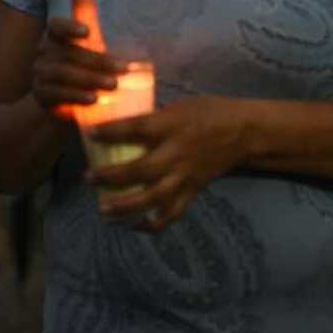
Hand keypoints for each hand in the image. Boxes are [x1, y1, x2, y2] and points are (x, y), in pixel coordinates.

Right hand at [31, 15, 123, 120]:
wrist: (61, 101)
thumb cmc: (79, 64)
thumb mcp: (86, 41)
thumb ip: (85, 14)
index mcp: (54, 36)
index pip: (56, 26)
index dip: (69, 27)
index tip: (88, 32)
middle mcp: (43, 53)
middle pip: (69, 54)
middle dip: (98, 61)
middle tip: (124, 68)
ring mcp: (41, 74)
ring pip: (63, 73)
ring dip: (90, 78)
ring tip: (114, 84)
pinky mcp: (42, 95)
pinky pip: (58, 94)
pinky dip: (76, 96)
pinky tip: (94, 99)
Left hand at [83, 95, 246, 230]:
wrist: (244, 133)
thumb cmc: (208, 113)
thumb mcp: (177, 107)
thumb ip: (151, 119)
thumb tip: (119, 125)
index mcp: (171, 127)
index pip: (136, 129)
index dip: (111, 133)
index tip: (89, 135)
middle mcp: (176, 154)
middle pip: (140, 170)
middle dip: (111, 177)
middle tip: (87, 179)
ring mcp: (184, 177)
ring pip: (153, 199)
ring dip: (126, 207)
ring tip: (104, 210)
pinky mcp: (192, 192)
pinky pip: (171, 214)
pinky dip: (152, 225)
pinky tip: (133, 226)